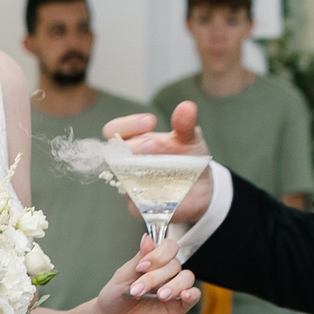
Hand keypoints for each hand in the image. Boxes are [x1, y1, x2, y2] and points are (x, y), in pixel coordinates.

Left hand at [94, 232, 202, 313]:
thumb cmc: (116, 296)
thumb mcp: (123, 276)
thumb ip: (139, 258)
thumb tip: (147, 238)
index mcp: (155, 260)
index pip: (169, 247)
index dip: (158, 255)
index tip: (141, 267)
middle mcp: (167, 272)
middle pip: (174, 264)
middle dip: (155, 277)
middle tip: (137, 290)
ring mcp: (175, 288)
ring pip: (187, 277)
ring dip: (174, 285)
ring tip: (160, 296)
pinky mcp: (179, 305)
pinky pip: (194, 296)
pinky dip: (192, 294)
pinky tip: (184, 295)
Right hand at [102, 104, 213, 221]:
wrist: (202, 189)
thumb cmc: (189, 158)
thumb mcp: (191, 139)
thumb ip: (185, 124)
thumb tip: (187, 107)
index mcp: (134, 141)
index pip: (114, 130)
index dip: (127, 125)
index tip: (150, 122)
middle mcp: (126, 163)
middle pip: (111, 156)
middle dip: (133, 149)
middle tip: (153, 146)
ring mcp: (129, 185)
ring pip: (123, 180)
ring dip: (143, 174)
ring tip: (168, 173)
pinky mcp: (137, 207)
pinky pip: (136, 204)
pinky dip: (153, 197)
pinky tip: (171, 193)